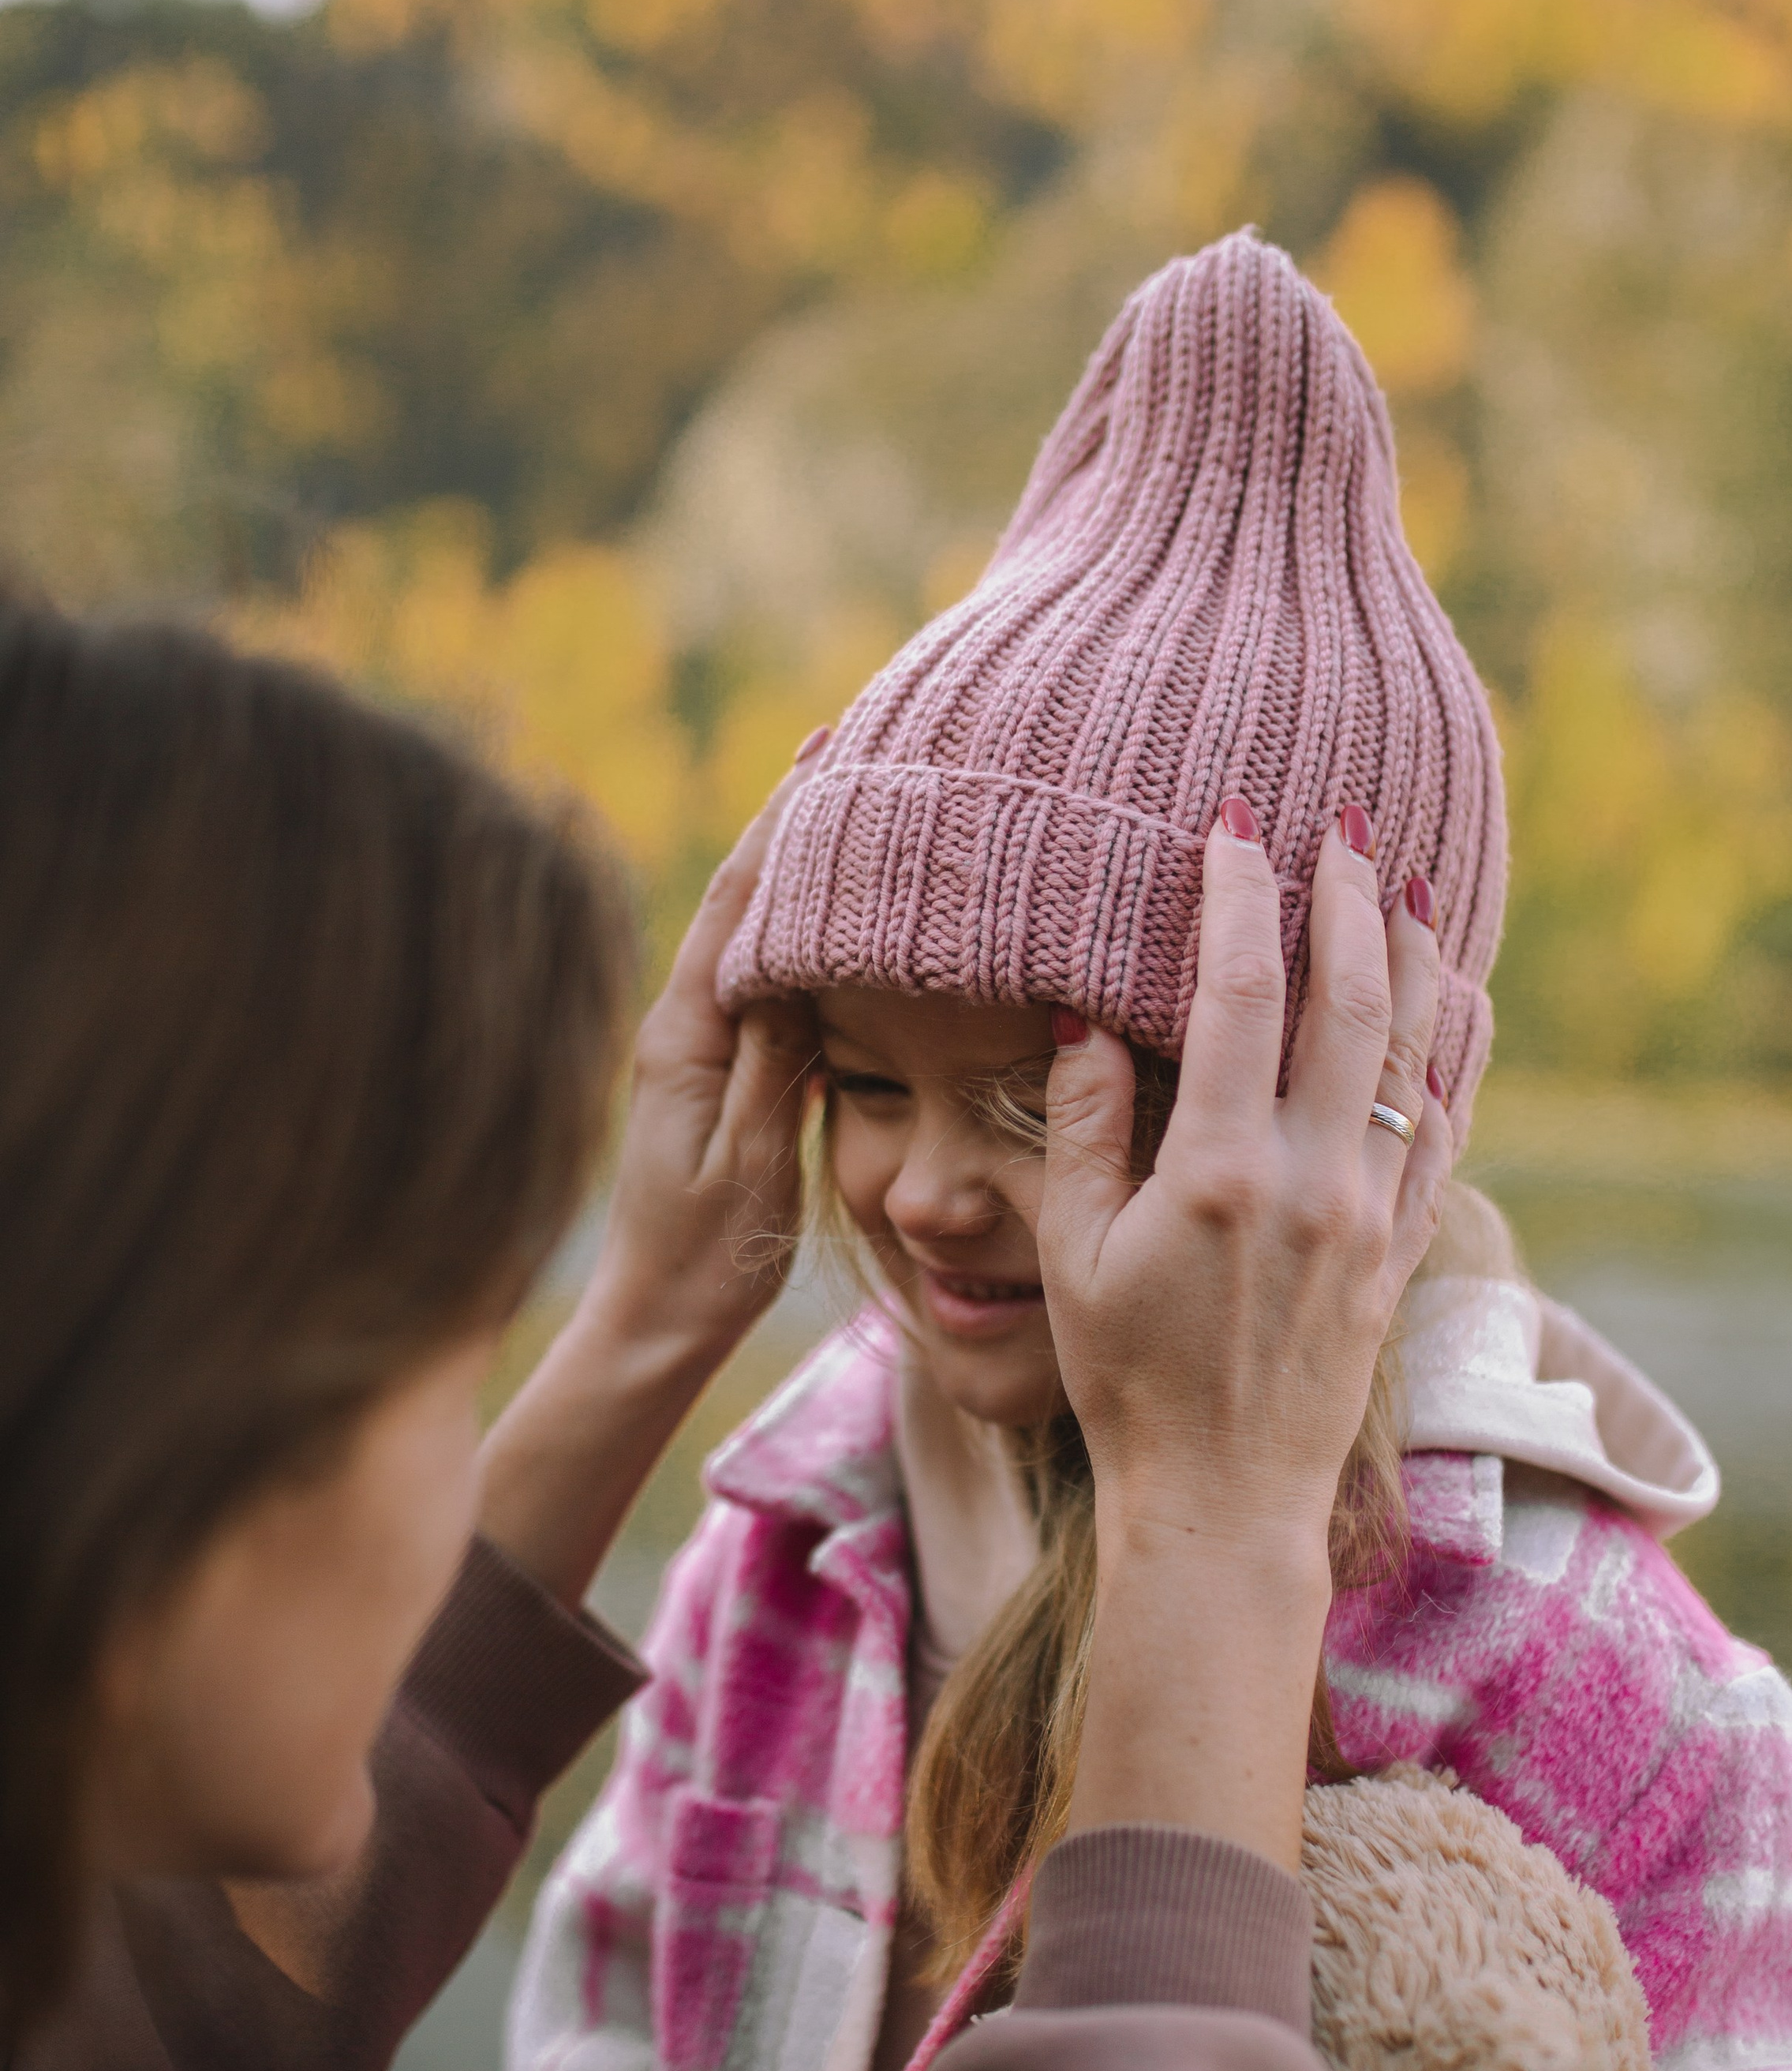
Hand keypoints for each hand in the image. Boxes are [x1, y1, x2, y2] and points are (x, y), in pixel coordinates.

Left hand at [580, 772, 822, 1375]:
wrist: (657, 1325)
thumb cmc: (708, 1259)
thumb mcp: (752, 1161)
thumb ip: (774, 1062)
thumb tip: (796, 966)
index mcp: (686, 1038)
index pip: (739, 905)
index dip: (782, 824)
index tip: (826, 752)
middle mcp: (682, 1027)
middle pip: (744, 902)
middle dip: (794, 824)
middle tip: (851, 745)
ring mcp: (696, 1049)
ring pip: (756, 940)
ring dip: (802, 874)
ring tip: (856, 805)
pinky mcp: (715, 1076)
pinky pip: (765, 987)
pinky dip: (803, 938)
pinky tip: (842, 918)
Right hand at [1040, 810, 1450, 1872]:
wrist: (1223, 1501)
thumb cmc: (1128, 1383)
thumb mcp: (1076, 1256)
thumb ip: (1085, 1127)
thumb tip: (1088, 1016)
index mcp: (1218, 1171)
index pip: (1240, 992)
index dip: (1241, 894)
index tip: (1236, 824)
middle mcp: (1311, 1180)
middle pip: (1351, 998)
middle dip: (1351, 897)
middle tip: (1348, 825)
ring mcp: (1371, 1214)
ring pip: (1416, 1051)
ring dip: (1417, 957)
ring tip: (1413, 886)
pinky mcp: (1403, 1249)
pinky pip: (1446, 1125)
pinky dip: (1456, 1052)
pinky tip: (1459, 1001)